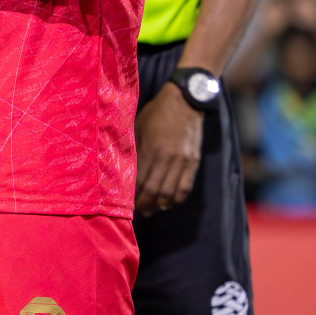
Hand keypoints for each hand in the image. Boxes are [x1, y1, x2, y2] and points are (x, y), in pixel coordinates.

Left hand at [134, 83, 202, 215]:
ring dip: (160, 205)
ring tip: (150, 210)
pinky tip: (167, 203)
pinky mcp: (193, 162)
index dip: (132, 194)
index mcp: (151, 148)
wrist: (185, 102)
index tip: (124, 202)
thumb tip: (122, 167)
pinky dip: (176, 198)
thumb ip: (132, 148)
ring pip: (171, 192)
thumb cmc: (156, 113)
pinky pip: (185, 186)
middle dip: (145, 203)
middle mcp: (168, 158)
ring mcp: (183, 161)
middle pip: (155, 189)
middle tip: (137, 212)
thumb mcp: (137, 127)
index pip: (140, 179)